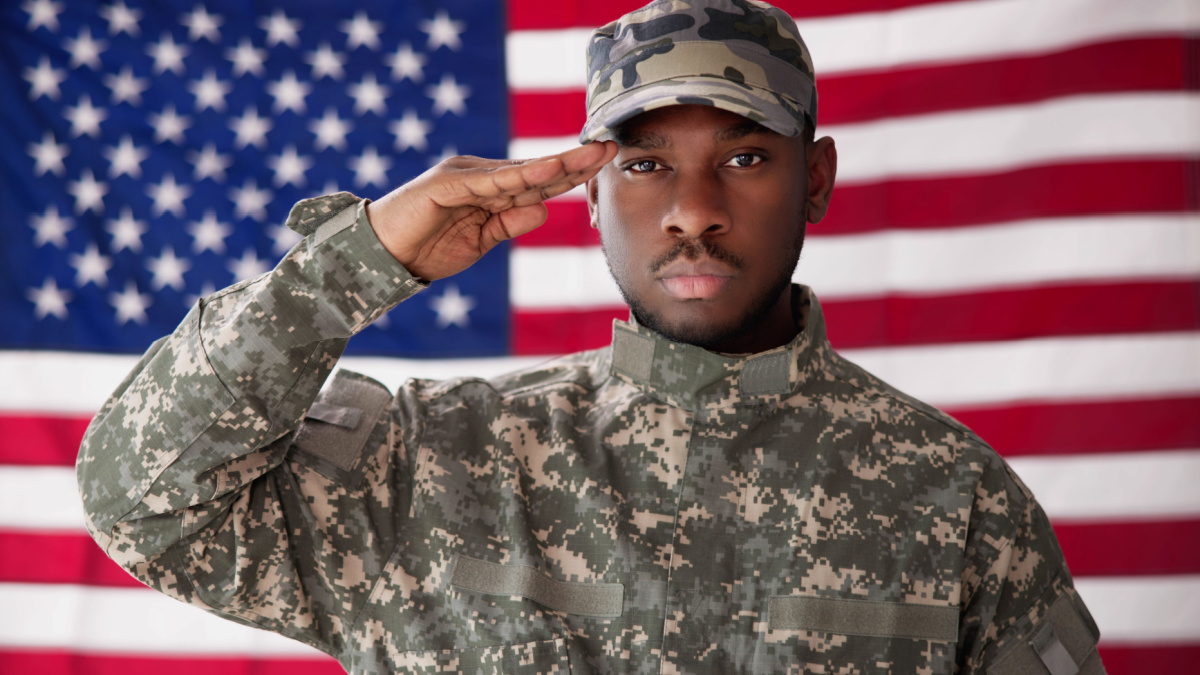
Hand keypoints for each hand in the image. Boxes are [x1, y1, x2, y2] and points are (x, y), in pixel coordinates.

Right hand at [365, 141, 616, 280]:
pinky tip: (550, 169)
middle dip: (574, 160)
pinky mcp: (448, 183)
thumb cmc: (428, 248)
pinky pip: (492, 181)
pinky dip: (522, 175)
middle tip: (610, 148)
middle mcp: (481, 176)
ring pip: (519, 171)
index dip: (572, 173)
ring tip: (589, 155)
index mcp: (490, 190)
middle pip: (536, 169)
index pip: (538, 180)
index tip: (604, 162)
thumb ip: (510, 224)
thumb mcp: (481, 241)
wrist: (382, 256)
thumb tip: (542, 208)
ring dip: (556, 164)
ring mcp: (464, 176)